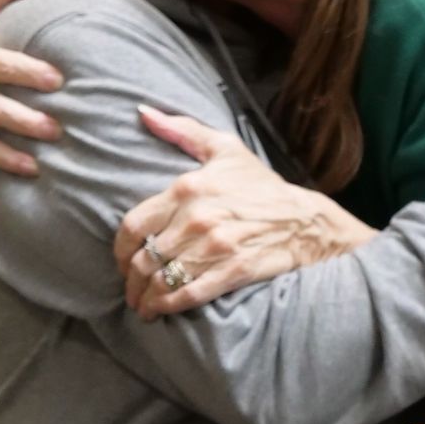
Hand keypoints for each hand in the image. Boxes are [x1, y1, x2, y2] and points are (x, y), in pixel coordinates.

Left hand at [114, 108, 374, 317]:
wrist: (305, 220)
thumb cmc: (260, 184)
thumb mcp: (224, 148)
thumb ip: (181, 130)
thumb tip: (142, 112)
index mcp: (187, 188)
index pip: (134, 225)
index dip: (120, 249)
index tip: (121, 259)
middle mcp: (197, 219)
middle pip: (144, 258)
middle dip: (131, 280)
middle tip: (130, 288)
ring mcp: (215, 247)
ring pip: (162, 279)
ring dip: (145, 297)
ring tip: (142, 305)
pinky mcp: (232, 271)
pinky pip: (189, 294)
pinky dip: (168, 306)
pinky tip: (160, 311)